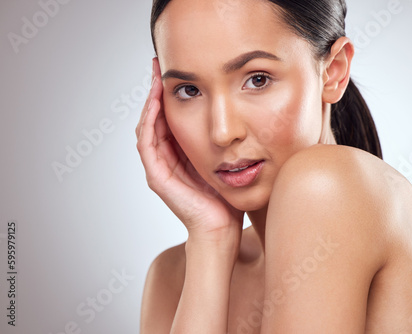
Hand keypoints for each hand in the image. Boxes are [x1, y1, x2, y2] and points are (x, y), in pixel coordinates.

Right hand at [136, 58, 244, 247]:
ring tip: (156, 77)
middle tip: (159, 65)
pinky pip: (147, 143)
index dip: (169, 94)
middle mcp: (166, 159)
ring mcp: (159, 168)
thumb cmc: (228, 197)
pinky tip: (156, 102)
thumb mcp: (226, 160)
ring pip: (148, 126)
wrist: (222, 229)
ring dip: (150, 101)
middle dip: (156, 91)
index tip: (176, 71)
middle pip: (155, 118)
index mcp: (180, 154)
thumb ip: (222, 142)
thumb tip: (237, 117)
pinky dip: (150, 121)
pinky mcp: (157, 176)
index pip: (170, 118)